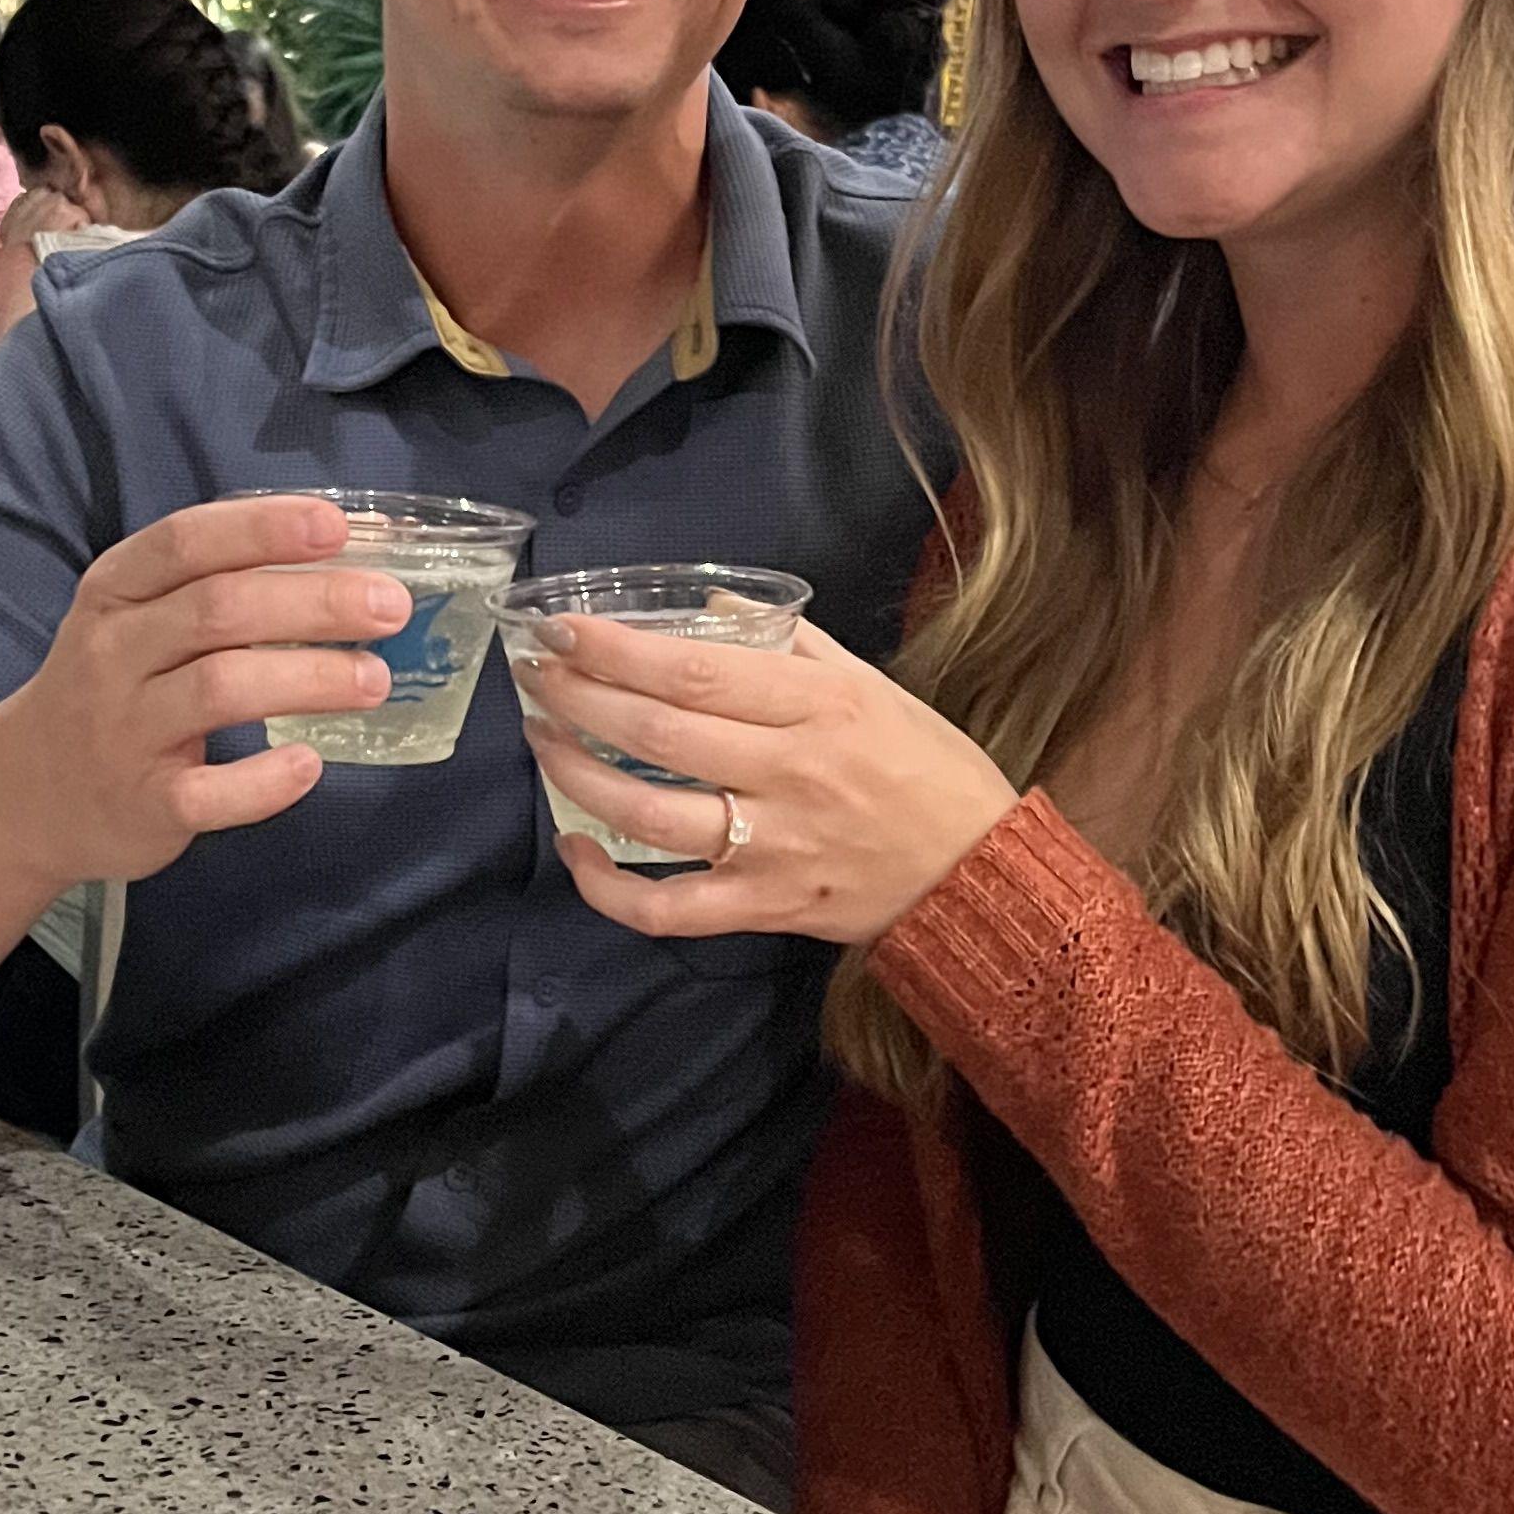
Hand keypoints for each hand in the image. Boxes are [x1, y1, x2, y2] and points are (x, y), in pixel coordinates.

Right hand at [0, 495, 413, 886]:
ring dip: (310, 679)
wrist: (29, 792)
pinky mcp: (144, 803)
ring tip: (374, 678)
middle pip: (220, 610)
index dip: (263, 528)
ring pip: (221, 689)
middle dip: (315, 603)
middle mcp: (113, 653)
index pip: (186, 541)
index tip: (336, 527)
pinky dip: (265, 780)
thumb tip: (346, 549)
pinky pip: (210, 791)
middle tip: (390, 606)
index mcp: (116, 591)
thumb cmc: (115, 686)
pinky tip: (309, 763)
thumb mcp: (137, 617)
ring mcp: (124, 731)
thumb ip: (219, 583)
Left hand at [511, 615, 1018, 949]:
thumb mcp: (871, 684)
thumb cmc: (926, 767)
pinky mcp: (763, 909)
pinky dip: (607, 888)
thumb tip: (712, 605)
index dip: (616, 649)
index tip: (561, 626)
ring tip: (542, 737)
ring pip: (649, 815)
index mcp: (817, 708)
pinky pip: (667, 909)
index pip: (694, 672)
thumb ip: (791, 641)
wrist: (979, 874)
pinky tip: (575, 847)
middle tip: (534, 671)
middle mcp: (788, 774)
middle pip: (658, 735)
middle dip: (578, 698)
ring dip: (577, 774)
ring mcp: (771, 848)